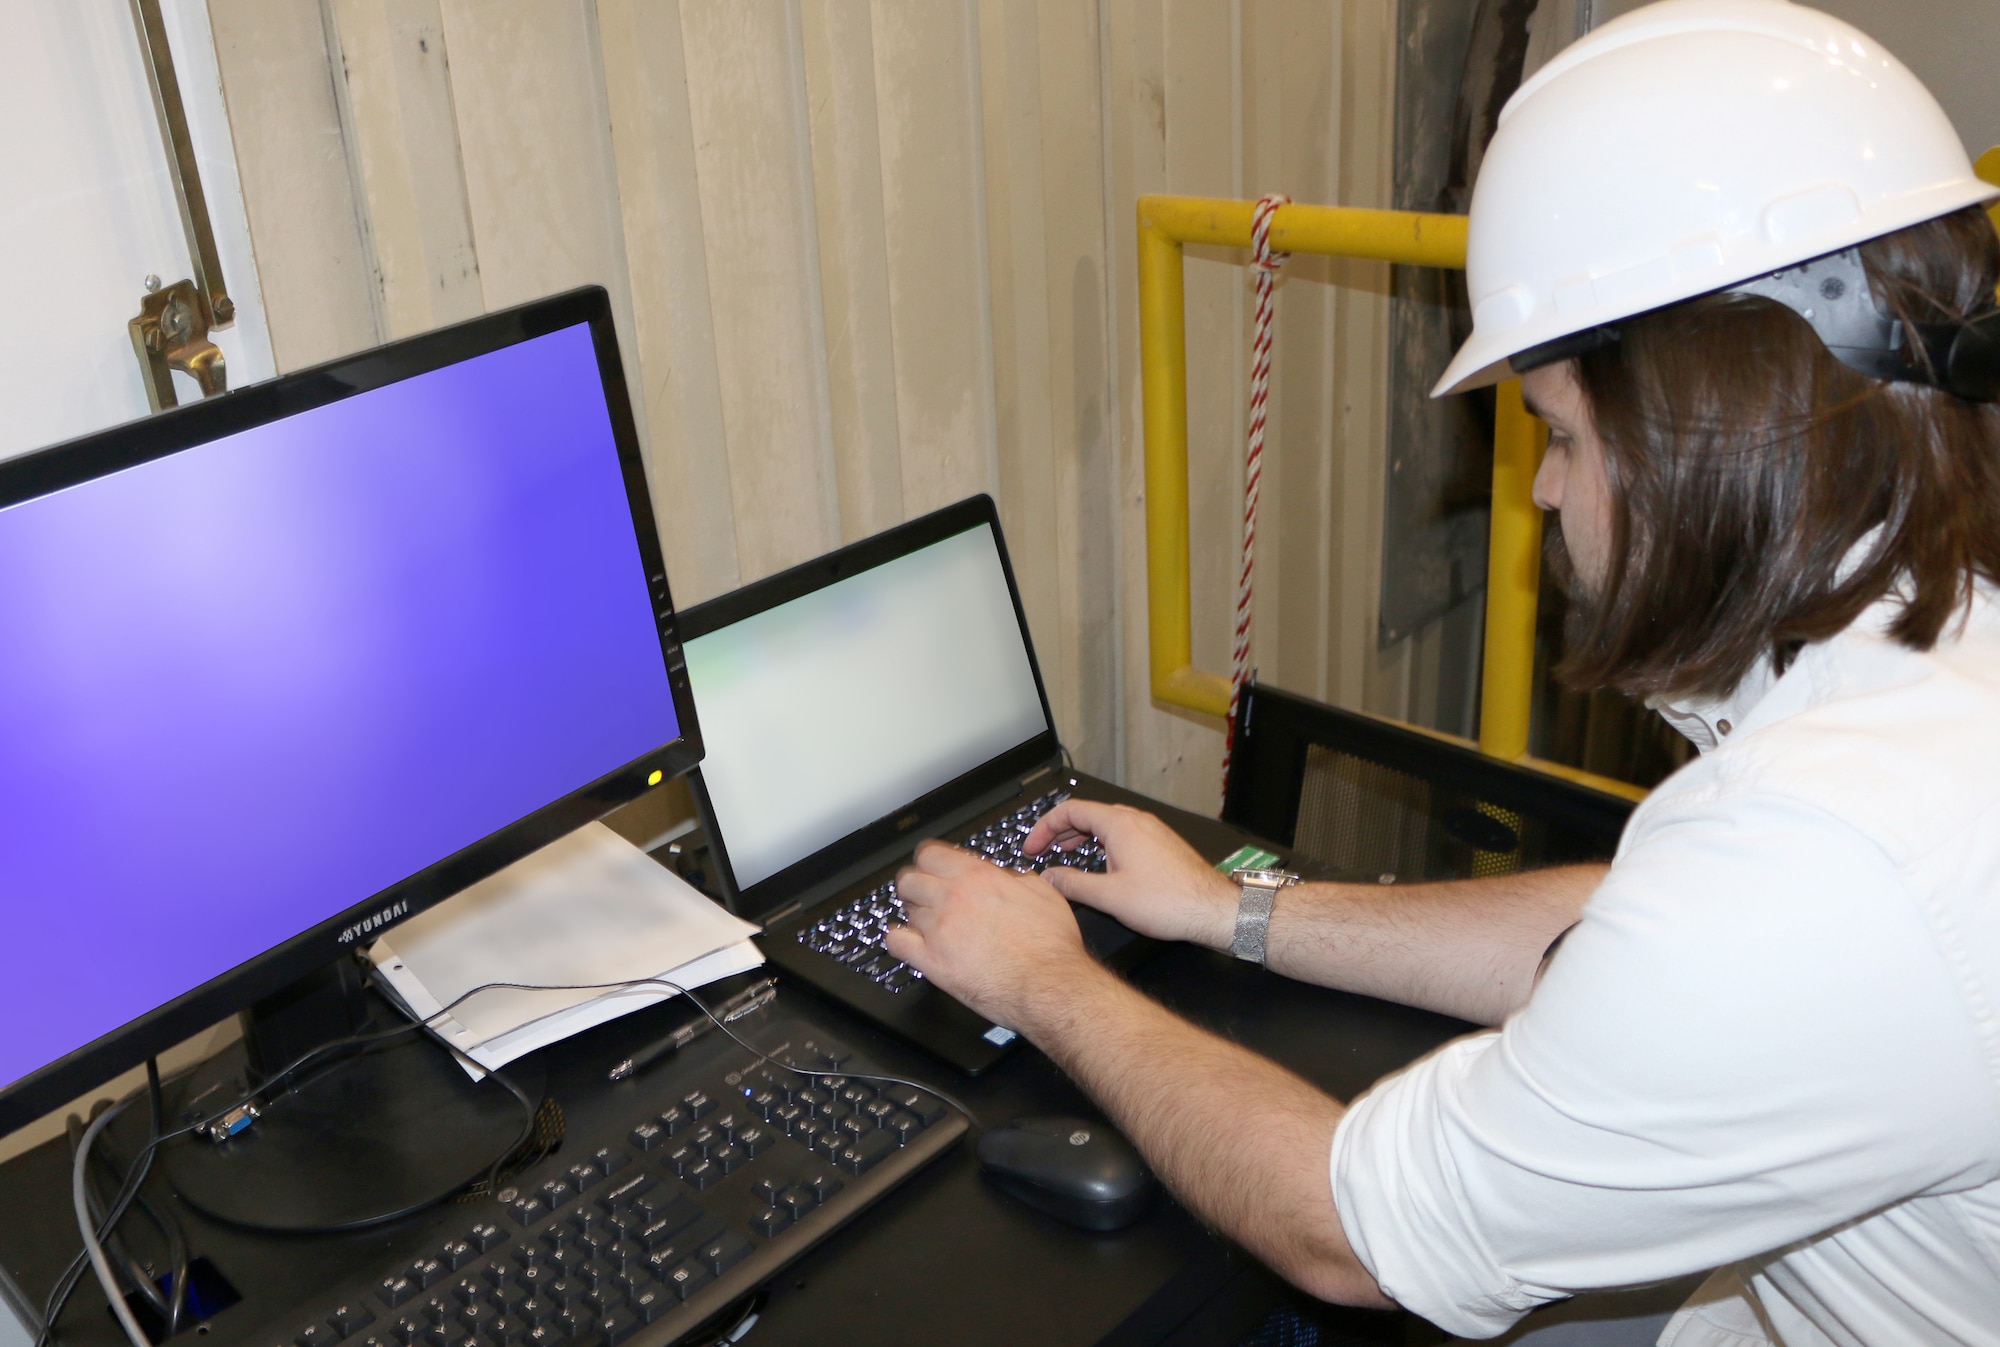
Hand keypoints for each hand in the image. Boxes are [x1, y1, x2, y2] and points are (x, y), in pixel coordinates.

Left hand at [885, 841, 1100, 1031]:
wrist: (1048, 985)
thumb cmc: (1051, 946)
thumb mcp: (1043, 893)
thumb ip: (1015, 879)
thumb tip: (1004, 876)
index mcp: (978, 876)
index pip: (930, 854)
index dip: (928, 860)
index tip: (930, 866)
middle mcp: (953, 898)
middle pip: (909, 879)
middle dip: (915, 885)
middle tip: (925, 894)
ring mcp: (939, 929)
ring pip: (905, 909)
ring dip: (914, 914)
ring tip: (928, 923)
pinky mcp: (932, 961)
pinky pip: (896, 942)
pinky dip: (898, 939)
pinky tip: (907, 941)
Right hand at [1022, 800, 1237, 949]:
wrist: (1212, 909)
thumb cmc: (1168, 902)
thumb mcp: (1109, 897)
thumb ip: (1072, 884)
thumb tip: (1048, 878)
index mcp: (1120, 824)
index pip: (1070, 810)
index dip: (1044, 827)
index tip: (1032, 846)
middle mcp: (1136, 820)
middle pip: (1088, 813)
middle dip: (1060, 831)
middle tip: (1042, 850)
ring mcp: (1151, 830)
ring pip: (1107, 823)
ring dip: (1082, 836)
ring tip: (1065, 854)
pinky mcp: (1160, 843)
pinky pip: (1123, 833)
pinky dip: (1102, 842)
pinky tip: (1100, 863)